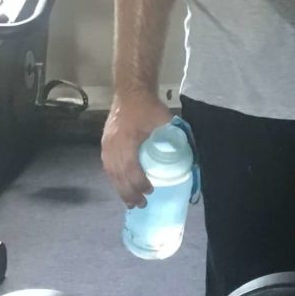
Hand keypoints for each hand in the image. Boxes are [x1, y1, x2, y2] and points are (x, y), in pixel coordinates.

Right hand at [102, 88, 174, 208]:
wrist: (130, 91)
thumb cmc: (147, 105)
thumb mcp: (163, 119)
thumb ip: (173, 135)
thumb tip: (189, 152)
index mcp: (127, 141)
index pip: (131, 168)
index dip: (139, 182)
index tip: (150, 191)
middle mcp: (113, 146)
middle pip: (119, 176)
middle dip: (129, 192)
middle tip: (140, 204)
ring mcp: (106, 145)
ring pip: (111, 173)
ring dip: (120, 189)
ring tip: (129, 201)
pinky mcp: (105, 143)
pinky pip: (107, 167)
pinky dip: (114, 179)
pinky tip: (121, 186)